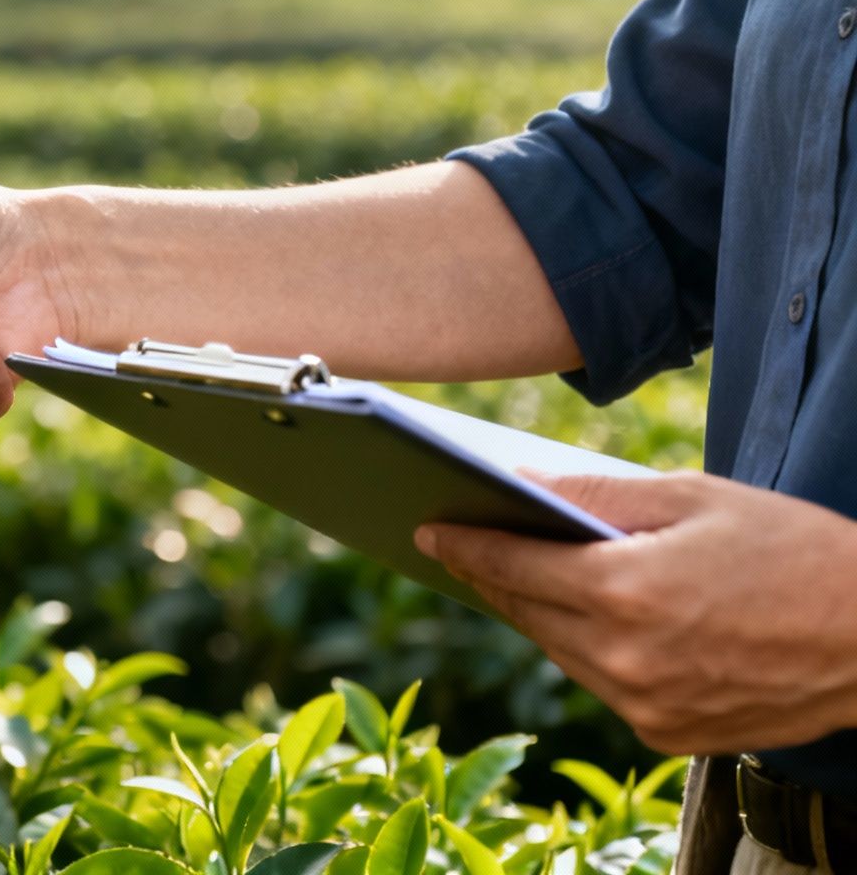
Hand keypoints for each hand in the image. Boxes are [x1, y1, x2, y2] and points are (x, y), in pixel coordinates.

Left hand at [416, 471, 856, 755]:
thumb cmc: (791, 550)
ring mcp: (644, 705)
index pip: (511, 565)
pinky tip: (589, 621)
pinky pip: (602, 684)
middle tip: (459, 547)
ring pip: (559, 652)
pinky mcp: (667, 735)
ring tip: (518, 578)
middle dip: (493, 577)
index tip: (427, 531)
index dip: (464, 545)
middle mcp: (623, 658)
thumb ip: (593, 495)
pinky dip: (590, 651)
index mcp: (624, 590)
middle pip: (526, 612)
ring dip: (538, 615)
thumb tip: (516, 484)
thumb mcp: (693, 497)